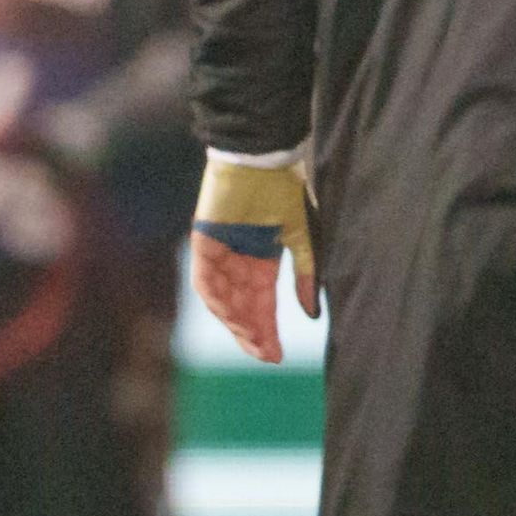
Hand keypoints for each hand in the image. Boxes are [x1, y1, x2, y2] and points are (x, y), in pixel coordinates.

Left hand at [190, 153, 318, 366]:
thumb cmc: (287, 192)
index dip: (268, 329)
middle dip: (253, 333)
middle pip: (241, 307)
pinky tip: (235, 317)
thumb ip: (306, 276)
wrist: (263, 159)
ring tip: (254, 341)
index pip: (262, 303)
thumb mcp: (303, 239)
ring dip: (237, 322)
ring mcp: (219, 252)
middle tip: (267, 356)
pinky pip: (208, 280)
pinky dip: (220, 300)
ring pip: (223, 299)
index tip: (277, 356)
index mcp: (261, 259)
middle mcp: (238, 260)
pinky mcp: (204, 242)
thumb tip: (311, 315)